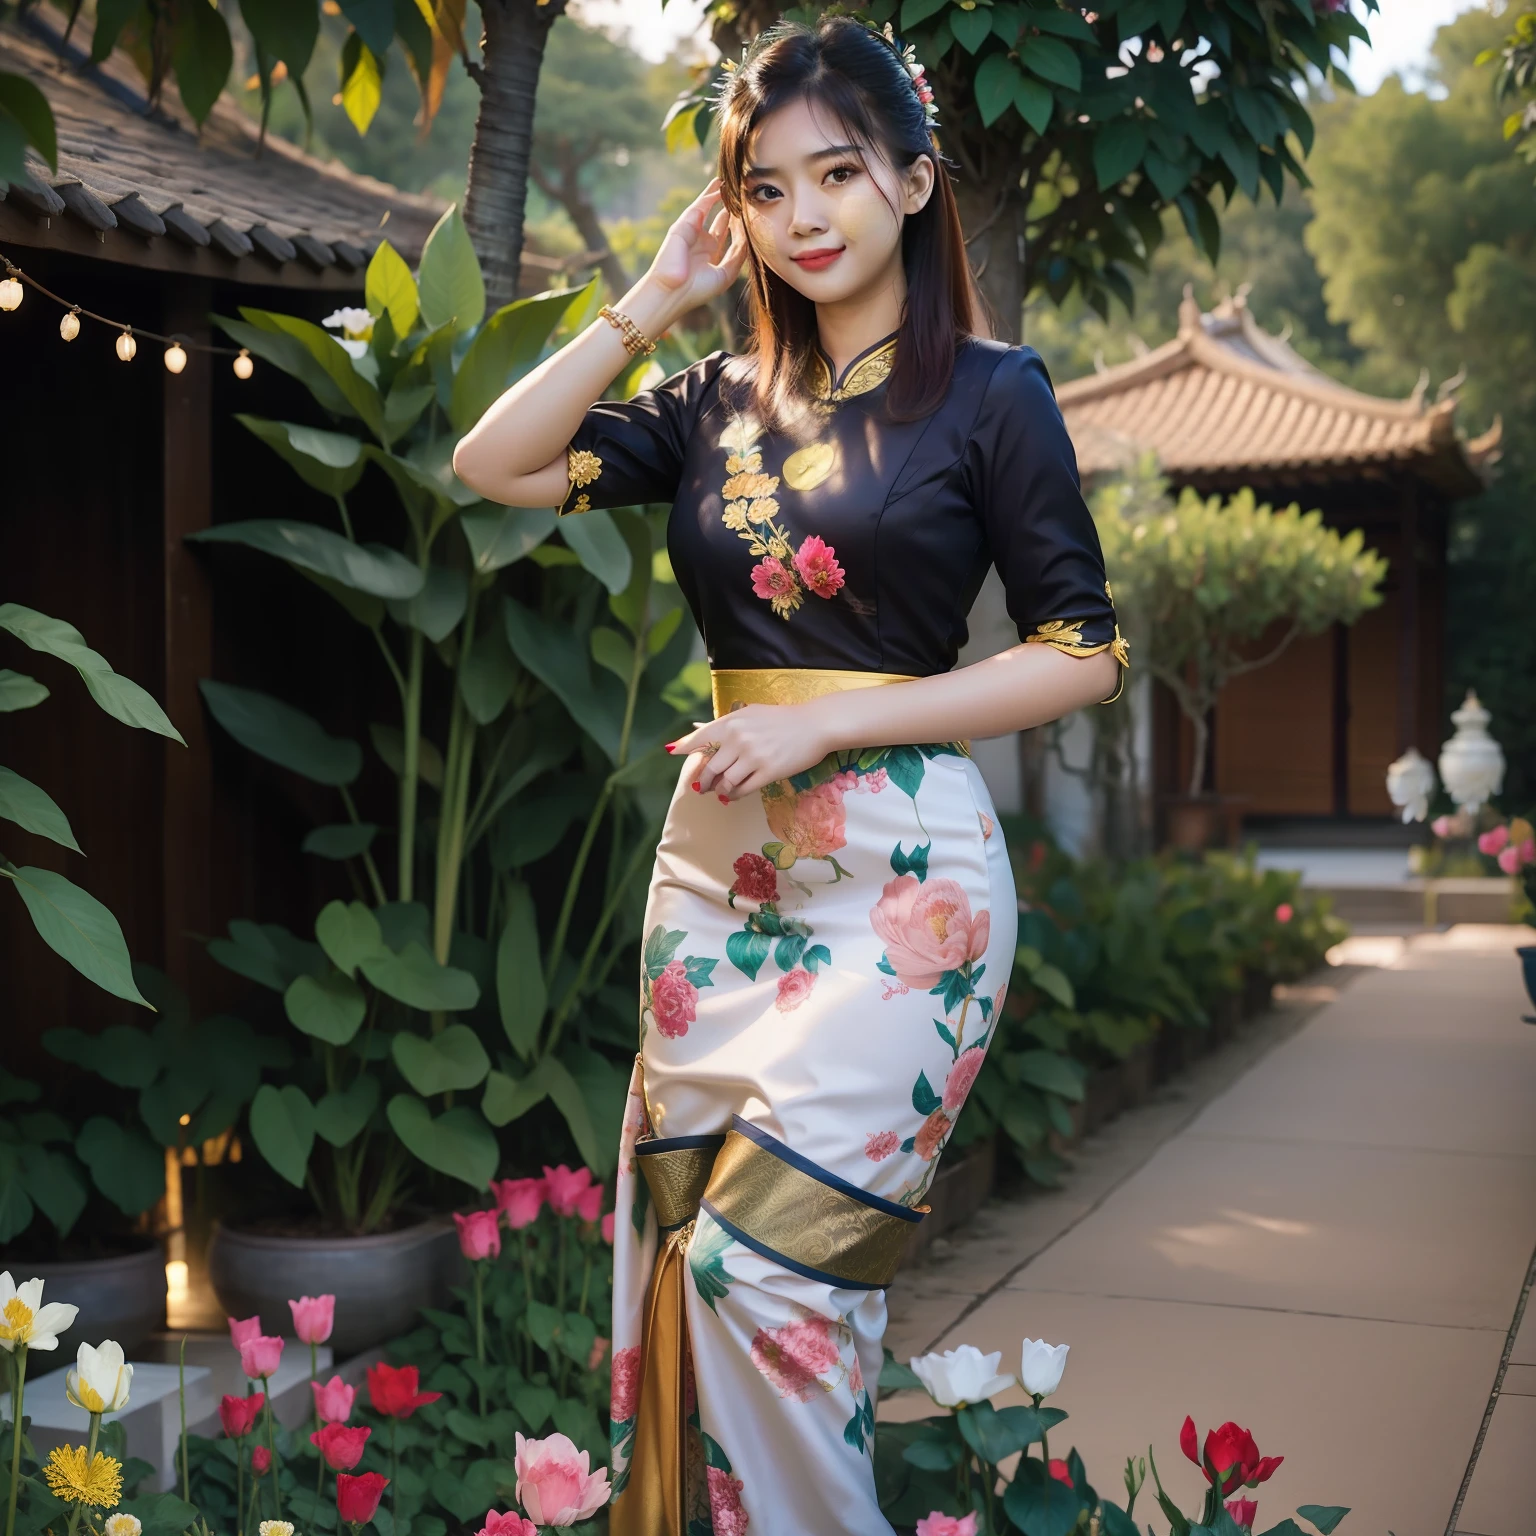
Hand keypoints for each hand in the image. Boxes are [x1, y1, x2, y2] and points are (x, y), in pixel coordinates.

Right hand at [645, 178, 747, 314]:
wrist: (673, 292)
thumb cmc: (697, 289)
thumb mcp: (725, 274)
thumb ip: (738, 256)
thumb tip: (748, 238)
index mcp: (708, 255)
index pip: (724, 236)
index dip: (736, 226)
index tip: (748, 216)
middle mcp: (700, 242)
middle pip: (718, 221)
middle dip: (729, 209)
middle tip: (740, 197)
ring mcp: (692, 231)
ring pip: (708, 209)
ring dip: (718, 195)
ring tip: (730, 183)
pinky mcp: (685, 224)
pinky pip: (700, 205)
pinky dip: (710, 195)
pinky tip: (720, 186)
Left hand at [667, 704, 831, 801]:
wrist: (815, 725)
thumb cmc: (782, 718)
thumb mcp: (751, 713)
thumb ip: (725, 723)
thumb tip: (697, 728)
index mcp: (732, 723)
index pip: (700, 738)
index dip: (684, 748)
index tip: (672, 754)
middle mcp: (738, 739)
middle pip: (710, 767)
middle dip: (703, 780)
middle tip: (702, 787)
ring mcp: (753, 757)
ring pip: (724, 782)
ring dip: (719, 790)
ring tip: (719, 792)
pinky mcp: (768, 772)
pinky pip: (743, 790)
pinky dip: (734, 794)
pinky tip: (734, 794)